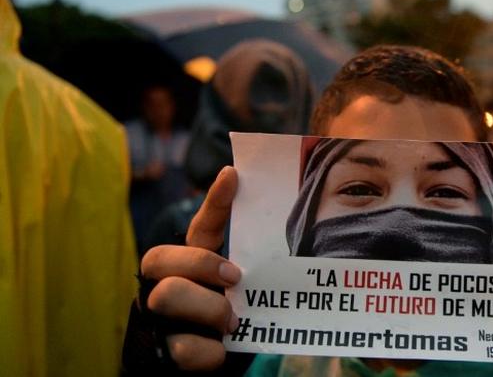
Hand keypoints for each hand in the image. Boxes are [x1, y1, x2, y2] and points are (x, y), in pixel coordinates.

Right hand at [139, 166, 241, 370]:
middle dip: (200, 265)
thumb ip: (252, 265)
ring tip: (232, 322)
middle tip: (235, 279)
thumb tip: (294, 234)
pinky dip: (209, 352)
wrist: (209, 364)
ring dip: (209, 309)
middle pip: (158, 258)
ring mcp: (160, 318)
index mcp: (191, 264)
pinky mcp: (163, 352)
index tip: (233, 175)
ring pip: (166, 298)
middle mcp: (165, 284)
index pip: (200, 226)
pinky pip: (182, 347)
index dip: (214, 201)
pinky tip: (222, 350)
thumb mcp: (239, 290)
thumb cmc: (228, 320)